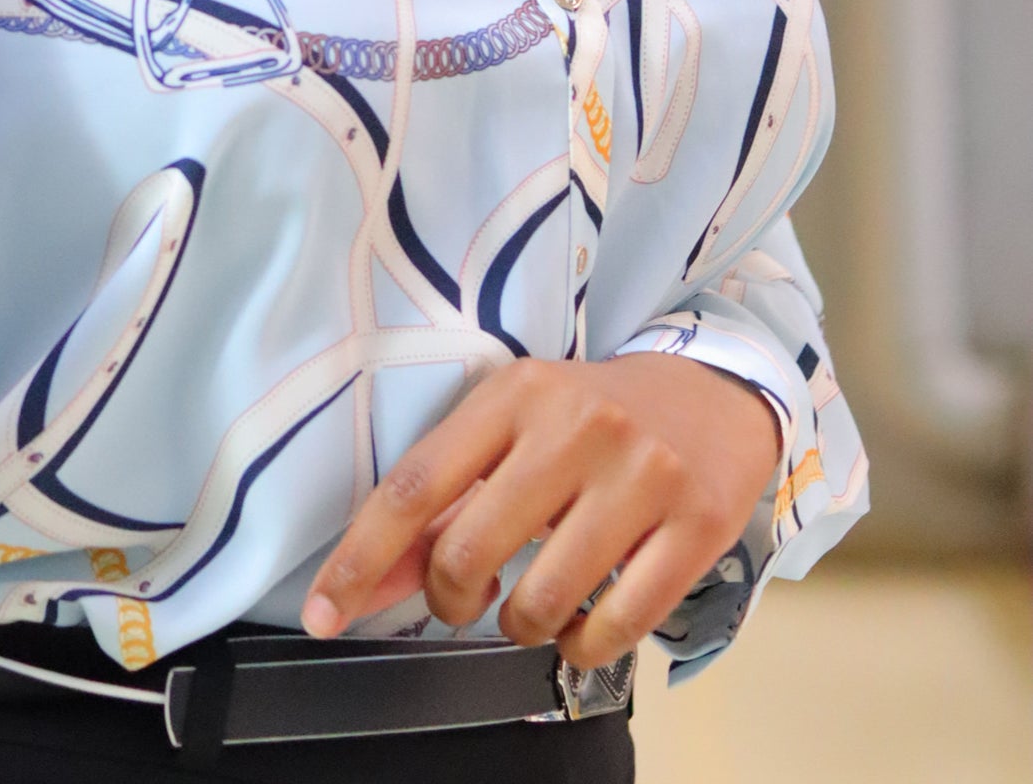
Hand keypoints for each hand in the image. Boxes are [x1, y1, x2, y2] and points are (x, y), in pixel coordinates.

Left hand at [303, 354, 781, 668]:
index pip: (416, 483)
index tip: (325, 612)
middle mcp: (576, 426)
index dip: (362, 557)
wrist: (714, 391)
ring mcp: (641, 473)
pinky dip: (584, 646)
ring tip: (530, 609)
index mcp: (514, 393)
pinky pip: (619, 624)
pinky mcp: (698, 524)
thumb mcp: (516, 426)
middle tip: (468, 599)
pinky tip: (582, 627)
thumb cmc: (594, 416)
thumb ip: (446, 500)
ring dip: (521, 627)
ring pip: (543, 598)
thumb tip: (370, 580)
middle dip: (452, 599)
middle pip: (471, 549)